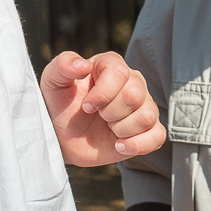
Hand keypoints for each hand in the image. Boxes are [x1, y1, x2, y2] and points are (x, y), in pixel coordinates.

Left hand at [42, 51, 165, 166]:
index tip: (85, 106)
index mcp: (111, 65)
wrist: (62, 136)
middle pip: (134, 95)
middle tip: (97, 116)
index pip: (119, 73)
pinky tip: (118, 145)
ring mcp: (142, 106)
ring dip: (121, 128)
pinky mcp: (147, 130)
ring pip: (147, 115)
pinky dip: (137, 144)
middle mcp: (132, 82)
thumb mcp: (52, 81)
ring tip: (108, 128)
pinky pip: (157, 136)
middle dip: (110, 112)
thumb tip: (84, 65)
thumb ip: (63, 65)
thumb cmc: (59, 104)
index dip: (102, 94)